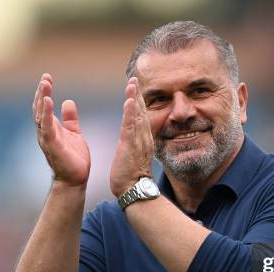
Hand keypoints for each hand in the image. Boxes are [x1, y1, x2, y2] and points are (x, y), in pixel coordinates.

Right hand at [32, 73, 90, 186]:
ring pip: (41, 115)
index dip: (44, 92)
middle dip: (42, 92)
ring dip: (43, 99)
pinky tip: (49, 101)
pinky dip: (47, 114)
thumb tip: (68, 101)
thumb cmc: (74, 158)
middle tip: (46, 78)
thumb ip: (70, 119)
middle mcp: (46, 132)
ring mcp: (47, 139)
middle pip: (40, 108)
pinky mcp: (53, 146)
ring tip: (45, 84)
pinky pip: (48, 127)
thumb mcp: (74, 133)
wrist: (76, 179)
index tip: (47, 78)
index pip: (44, 107)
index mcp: (51, 128)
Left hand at [109, 77, 153, 196]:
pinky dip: (130, 112)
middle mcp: (143, 138)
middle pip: (141, 112)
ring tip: (132, 83)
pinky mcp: (130, 146)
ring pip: (137, 115)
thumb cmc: (132, 178)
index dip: (138, 101)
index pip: (141, 117)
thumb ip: (134, 147)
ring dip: (135, 98)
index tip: (135, 88)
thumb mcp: (134, 158)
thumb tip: (132, 143)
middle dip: (137, 94)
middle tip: (134, 78)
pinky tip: (130, 100)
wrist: (135, 191)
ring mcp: (138, 141)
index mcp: (143, 141)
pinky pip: (131, 126)